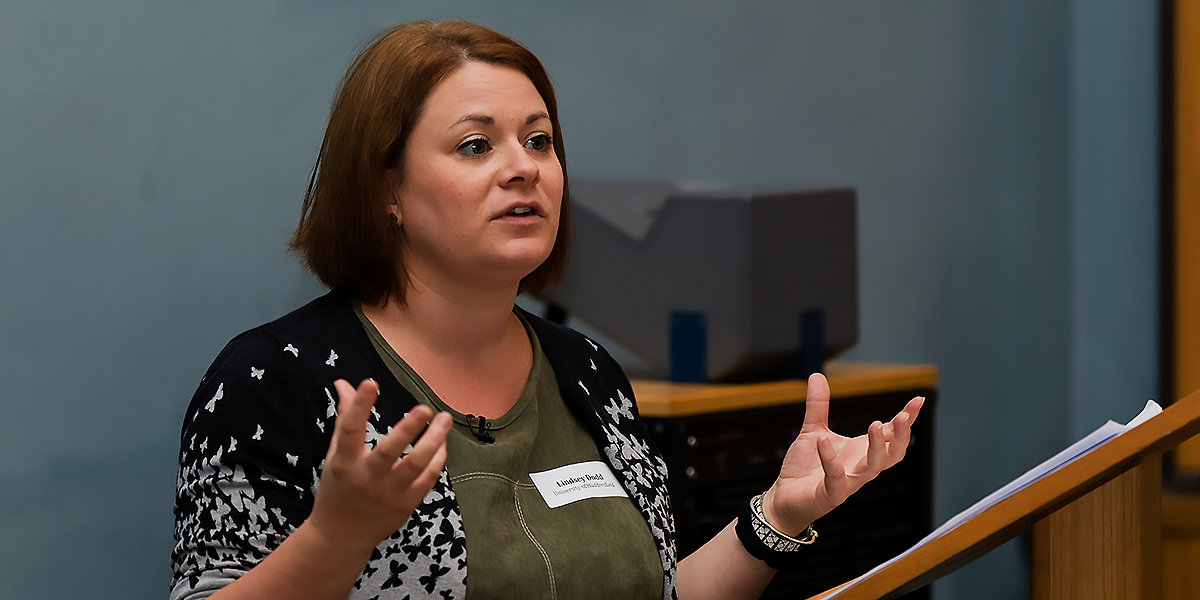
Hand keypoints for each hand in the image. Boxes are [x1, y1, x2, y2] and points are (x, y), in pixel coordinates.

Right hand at [306, 378, 451, 555]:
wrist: (341, 536)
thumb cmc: (338, 489)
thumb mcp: (336, 454)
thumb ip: (345, 418)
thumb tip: (344, 383)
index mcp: (344, 462)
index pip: (350, 429)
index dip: (359, 405)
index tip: (370, 383)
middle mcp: (366, 477)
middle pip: (389, 450)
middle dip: (408, 428)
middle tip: (424, 408)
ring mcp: (388, 493)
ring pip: (416, 465)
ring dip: (434, 440)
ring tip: (444, 419)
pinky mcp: (405, 504)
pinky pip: (428, 478)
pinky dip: (438, 459)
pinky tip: (442, 443)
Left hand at [761, 373, 922, 535]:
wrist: (785, 498)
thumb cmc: (805, 468)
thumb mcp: (813, 430)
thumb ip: (818, 405)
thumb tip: (817, 375)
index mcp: (861, 451)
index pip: (891, 435)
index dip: (906, 419)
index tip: (918, 400)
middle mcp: (860, 467)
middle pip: (893, 454)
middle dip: (902, 435)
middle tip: (904, 416)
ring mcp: (848, 482)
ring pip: (873, 468)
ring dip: (877, 447)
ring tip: (876, 424)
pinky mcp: (830, 494)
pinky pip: (836, 478)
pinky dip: (831, 459)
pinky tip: (823, 441)